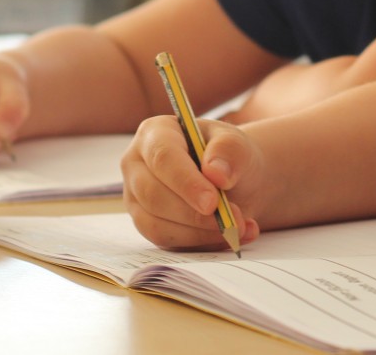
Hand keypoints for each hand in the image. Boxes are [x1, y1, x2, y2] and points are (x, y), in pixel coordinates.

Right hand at [122, 115, 258, 250]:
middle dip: (194, 213)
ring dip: (200, 232)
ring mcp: (136, 196)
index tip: (213, 202)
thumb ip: (229, 151)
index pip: (162, 158)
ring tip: (239, 227)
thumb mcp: (236, 144)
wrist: (233, 179)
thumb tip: (216, 173)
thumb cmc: (228, 155)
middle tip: (233, 220)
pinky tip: (230, 237)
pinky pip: (165, 241)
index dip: (186, 182)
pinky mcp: (146, 223)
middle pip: (153, 195)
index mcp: (155, 133)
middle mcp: (136, 164)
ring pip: (156, 224)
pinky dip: (200, 242)